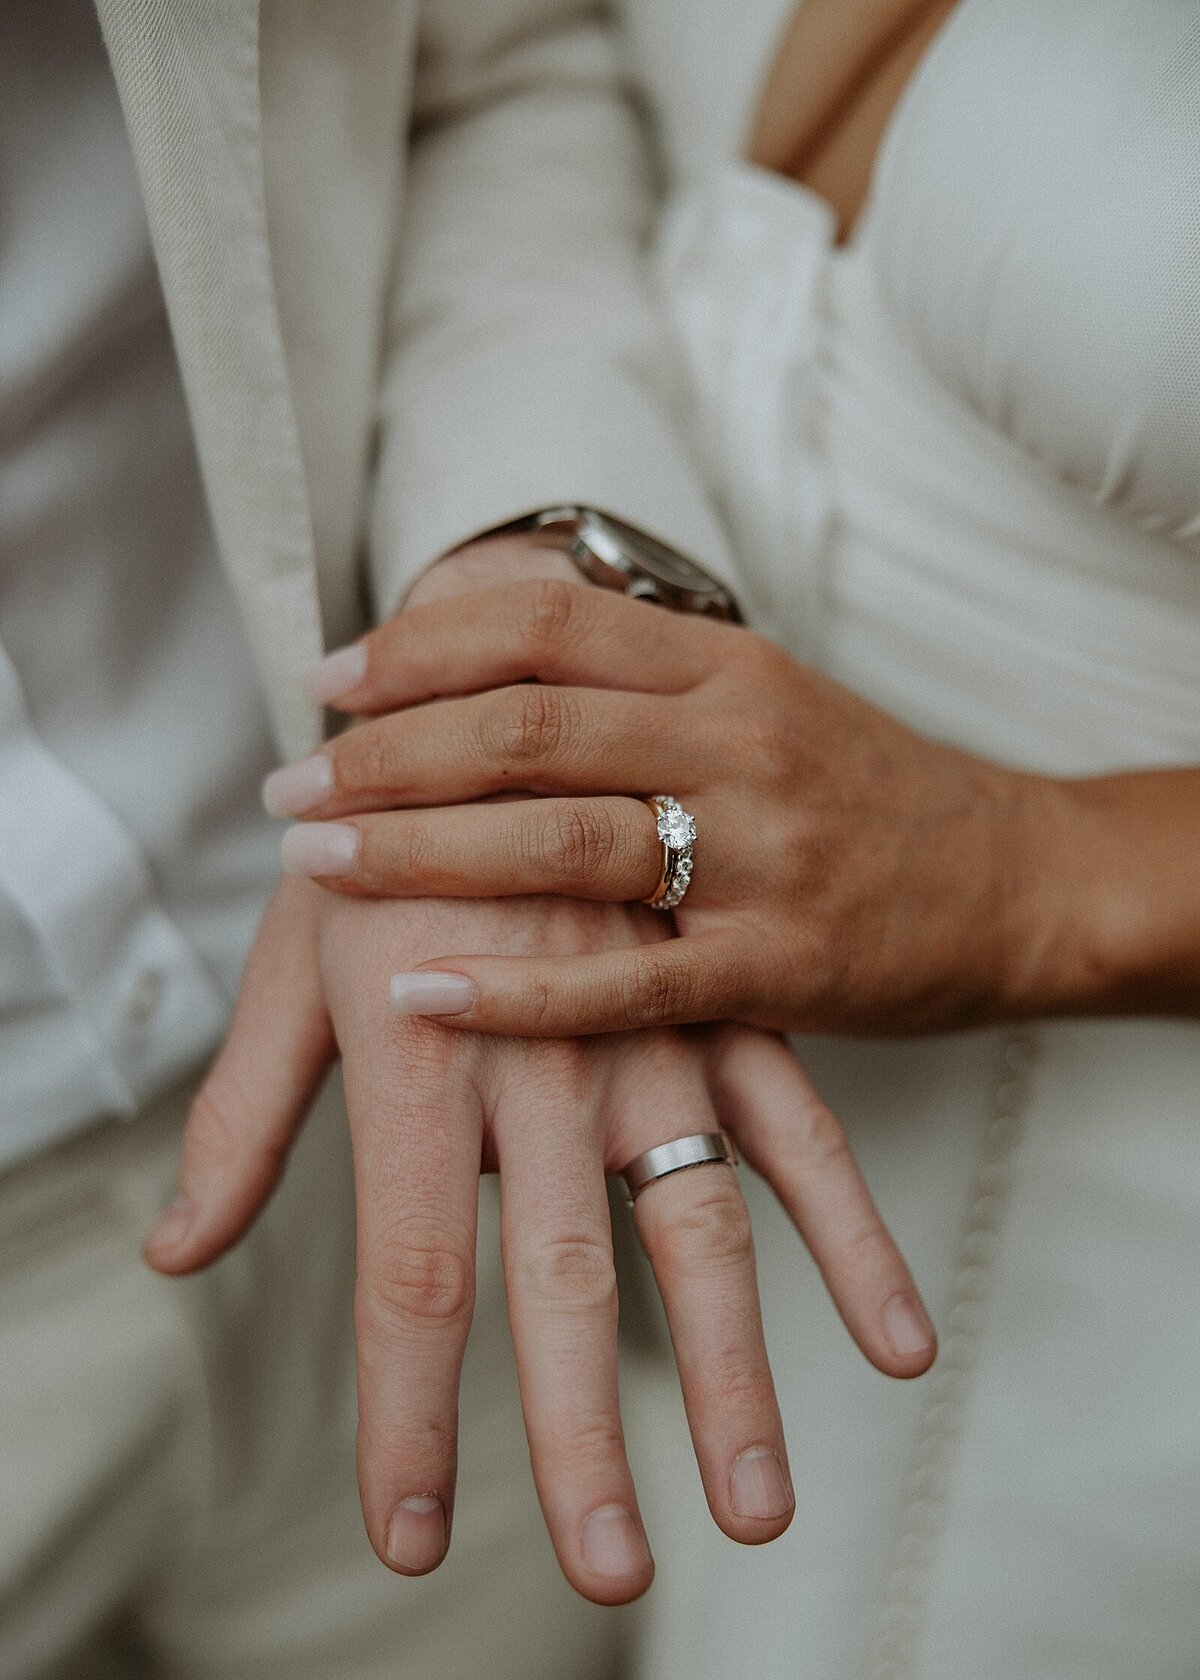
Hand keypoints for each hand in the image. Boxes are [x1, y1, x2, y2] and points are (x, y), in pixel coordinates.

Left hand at [146, 548, 935, 1612]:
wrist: (509, 687)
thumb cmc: (382, 846)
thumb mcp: (295, 970)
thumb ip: (246, 1117)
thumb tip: (175, 1253)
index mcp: (422, 1059)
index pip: (408, 1276)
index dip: (407, 1423)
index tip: (413, 1546)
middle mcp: (544, 1056)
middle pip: (563, 1279)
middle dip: (583, 1437)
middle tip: (611, 1571)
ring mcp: (650, 1027)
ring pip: (699, 1222)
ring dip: (739, 1373)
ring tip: (763, 1508)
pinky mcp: (723, 997)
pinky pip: (801, 1129)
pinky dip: (849, 1238)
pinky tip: (898, 1343)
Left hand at [265, 578, 1052, 1037]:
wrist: (1017, 882)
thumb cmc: (867, 792)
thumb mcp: (764, 697)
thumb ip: (639, 676)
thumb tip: (482, 647)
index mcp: (726, 666)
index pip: (542, 625)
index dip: (417, 646)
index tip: (329, 682)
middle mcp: (739, 744)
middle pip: (526, 725)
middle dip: (383, 754)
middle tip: (291, 786)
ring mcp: (762, 856)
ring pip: (558, 842)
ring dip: (416, 851)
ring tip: (317, 861)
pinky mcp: (781, 967)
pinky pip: (626, 982)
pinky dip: (513, 991)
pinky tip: (420, 993)